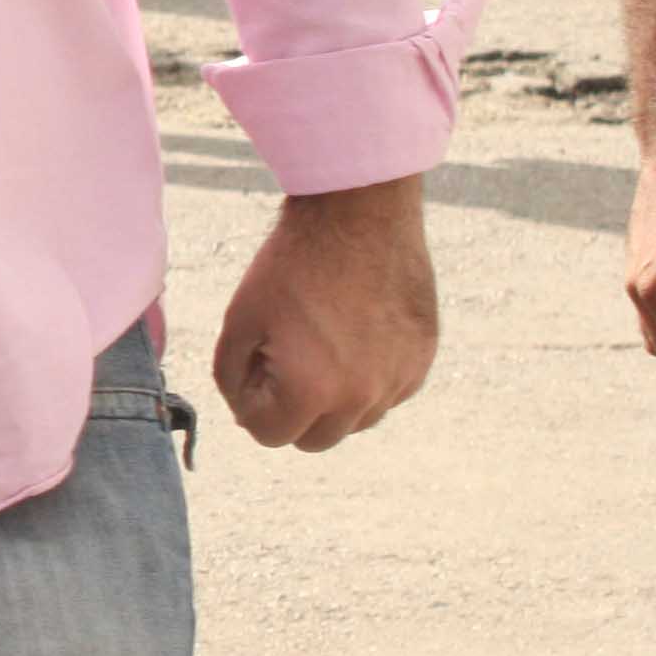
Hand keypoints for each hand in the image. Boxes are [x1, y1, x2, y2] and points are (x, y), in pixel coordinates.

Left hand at [213, 175, 439, 451]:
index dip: (250, 404)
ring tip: (318, 345)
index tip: (252, 366)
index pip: (269, 435)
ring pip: (355, 420)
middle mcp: (362, 397)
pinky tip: (352, 337)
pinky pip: (388, 394)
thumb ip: (232, 378)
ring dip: (331, 400)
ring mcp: (399, 380)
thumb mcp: (240, 320)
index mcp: (312, 391)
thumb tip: (244, 413)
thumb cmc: (292, 265)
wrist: (358, 216)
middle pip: (315, 439)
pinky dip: (367, 380)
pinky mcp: (422, 360)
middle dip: (290, 411)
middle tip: (281, 360)